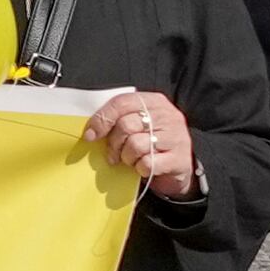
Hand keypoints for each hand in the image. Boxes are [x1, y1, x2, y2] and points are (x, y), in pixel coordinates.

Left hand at [84, 86, 200, 200]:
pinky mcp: (180, 159)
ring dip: (127, 157)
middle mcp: (168, 116)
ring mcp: (177, 137)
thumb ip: (117, 120)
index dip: (101, 119)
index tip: (90, 135)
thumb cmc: (150, 142)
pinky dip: (140, 169)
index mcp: (154, 101)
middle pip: (126, 125)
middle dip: (113, 143)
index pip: (121, 103)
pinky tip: (143, 168)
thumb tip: (90, 132)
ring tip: (130, 160)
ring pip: (136, 145)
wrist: (179, 167)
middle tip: (112, 155)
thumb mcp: (136, 124)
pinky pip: (148, 164)